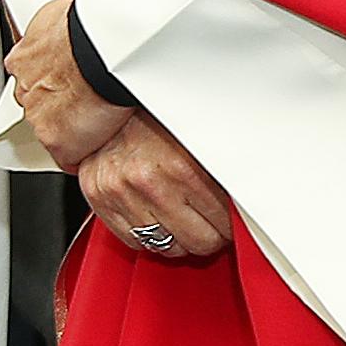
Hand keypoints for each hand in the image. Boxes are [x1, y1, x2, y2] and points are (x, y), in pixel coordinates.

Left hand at [3, 0, 135, 170]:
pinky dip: (80, 154)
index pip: (30, 78)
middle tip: (88, 99)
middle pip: (39, 104)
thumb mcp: (60, 14)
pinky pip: (67, 156)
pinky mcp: (56, 141)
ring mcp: (38, 117)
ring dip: (71, 127)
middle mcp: (25, 89)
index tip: (68, 82)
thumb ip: (55, 27)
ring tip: (99, 119)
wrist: (105, 50)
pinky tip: (97, 144)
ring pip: (51, 129)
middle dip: (59, 103)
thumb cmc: (90, 26)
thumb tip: (66, 23)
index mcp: (23, 59)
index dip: (52, 82)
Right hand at [70, 112, 237, 264]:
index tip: (228, 217)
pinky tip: (153, 215)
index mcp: (183, 169)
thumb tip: (247, 206)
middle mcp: (150, 182)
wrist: (112, 98)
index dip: (231, 223)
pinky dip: (145, 234)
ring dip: (176, 236)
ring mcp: (121, 192)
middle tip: (207, 219)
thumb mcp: (200, 142)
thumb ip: (222, 175)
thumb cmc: (157, 119)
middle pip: (198, 242)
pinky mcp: (98, 197)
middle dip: (208, 233)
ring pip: (166, 246)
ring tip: (179, 216)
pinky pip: (132, 241)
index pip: (224, 225)